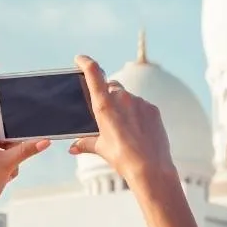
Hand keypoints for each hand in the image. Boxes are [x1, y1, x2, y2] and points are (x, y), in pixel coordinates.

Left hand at [0, 63, 49, 207]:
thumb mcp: (8, 164)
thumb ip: (27, 149)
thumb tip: (45, 139)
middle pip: (0, 120)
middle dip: (11, 136)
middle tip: (9, 152)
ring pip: (5, 136)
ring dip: (11, 151)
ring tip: (5, 167)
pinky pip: (5, 147)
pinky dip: (10, 158)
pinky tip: (5, 172)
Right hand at [68, 55, 174, 184]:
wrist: (151, 168)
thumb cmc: (122, 158)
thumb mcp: (101, 149)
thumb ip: (85, 143)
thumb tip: (73, 147)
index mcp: (104, 105)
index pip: (93, 73)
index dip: (85, 62)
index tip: (80, 58)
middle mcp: (122, 98)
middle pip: (112, 86)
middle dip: (107, 93)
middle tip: (106, 110)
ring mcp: (139, 102)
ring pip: (128, 97)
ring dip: (124, 105)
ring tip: (124, 126)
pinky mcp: (153, 109)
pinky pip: (142, 106)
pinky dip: (137, 113)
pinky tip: (138, 129)